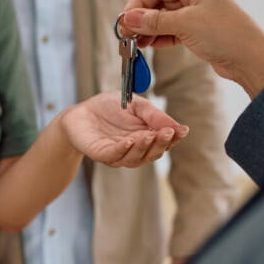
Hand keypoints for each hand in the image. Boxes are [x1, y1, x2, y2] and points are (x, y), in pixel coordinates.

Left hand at [60, 92, 186, 167]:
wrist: (81, 112)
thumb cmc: (110, 108)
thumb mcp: (137, 105)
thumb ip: (154, 115)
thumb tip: (178, 127)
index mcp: (147, 138)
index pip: (165, 142)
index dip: (174, 138)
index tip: (182, 130)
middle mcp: (136, 150)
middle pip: (153, 153)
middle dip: (161, 143)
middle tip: (167, 132)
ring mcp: (119, 155)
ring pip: (136, 158)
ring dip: (144, 147)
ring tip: (150, 134)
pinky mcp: (101, 154)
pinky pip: (115, 156)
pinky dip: (124, 150)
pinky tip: (130, 140)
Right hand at [121, 0, 263, 98]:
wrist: (251, 60)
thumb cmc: (225, 35)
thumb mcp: (185, 24)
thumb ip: (155, 20)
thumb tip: (128, 18)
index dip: (140, 2)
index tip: (126, 18)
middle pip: (160, 2)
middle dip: (142, 17)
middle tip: (126, 32)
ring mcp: (198, 14)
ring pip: (165, 18)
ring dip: (149, 29)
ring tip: (136, 42)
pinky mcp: (199, 32)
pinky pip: (173, 31)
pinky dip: (160, 37)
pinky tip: (149, 45)